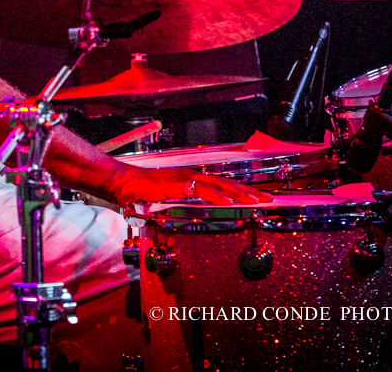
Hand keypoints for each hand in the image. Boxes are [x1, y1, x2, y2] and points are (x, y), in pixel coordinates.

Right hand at [113, 165, 272, 206]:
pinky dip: (216, 197)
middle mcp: (192, 176)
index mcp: (192, 180)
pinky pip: (201, 191)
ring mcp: (186, 178)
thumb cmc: (141, 193)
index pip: (222, 185)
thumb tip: (190, 216)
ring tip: (255, 201)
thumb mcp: (167, 202)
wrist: (122, 183)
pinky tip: (228, 203)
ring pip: (219, 185)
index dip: (241, 191)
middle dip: (249, 192)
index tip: (258, 198)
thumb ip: (180, 206)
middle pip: (227, 183)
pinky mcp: (178, 184)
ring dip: (239, 193)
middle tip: (269, 199)